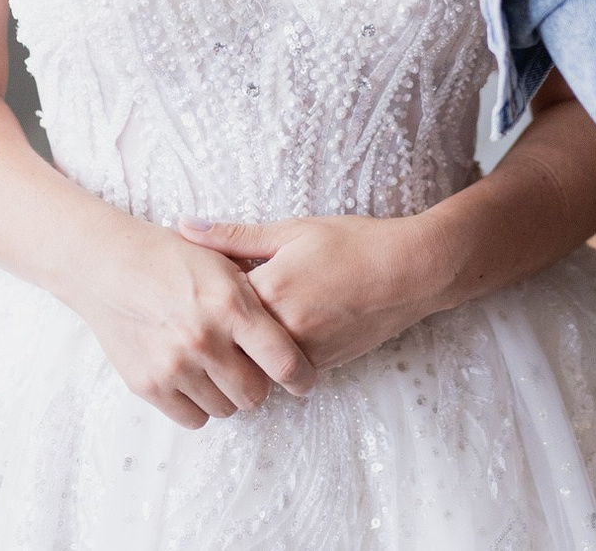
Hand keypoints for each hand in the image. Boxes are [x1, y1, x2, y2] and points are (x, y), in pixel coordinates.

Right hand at [62, 215, 317, 428]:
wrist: (106, 265)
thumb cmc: (169, 257)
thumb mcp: (222, 260)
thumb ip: (258, 292)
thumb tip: (297, 317)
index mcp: (232, 304)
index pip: (284, 363)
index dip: (301, 378)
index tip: (303, 381)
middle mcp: (205, 339)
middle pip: (255, 394)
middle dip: (258, 384)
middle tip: (250, 368)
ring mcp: (174, 365)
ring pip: (225, 408)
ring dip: (226, 394)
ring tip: (216, 367)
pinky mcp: (148, 385)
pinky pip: (192, 418)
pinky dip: (198, 404)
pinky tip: (194, 378)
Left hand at [177, 214, 448, 373]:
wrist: (411, 272)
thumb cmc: (354, 243)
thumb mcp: (292, 230)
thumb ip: (234, 235)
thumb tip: (184, 226)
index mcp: (269, 291)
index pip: (213, 304)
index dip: (201, 295)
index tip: (195, 286)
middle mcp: (282, 329)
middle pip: (230, 338)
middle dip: (220, 326)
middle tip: (209, 313)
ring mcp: (303, 353)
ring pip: (255, 360)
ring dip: (247, 345)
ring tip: (249, 322)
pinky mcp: (322, 366)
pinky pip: (284, 368)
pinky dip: (275, 353)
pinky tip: (281, 330)